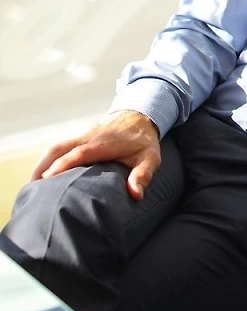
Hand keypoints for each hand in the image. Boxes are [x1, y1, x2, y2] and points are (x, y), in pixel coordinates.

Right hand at [31, 110, 160, 199]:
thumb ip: (143, 174)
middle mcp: (89, 137)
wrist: (140, 115)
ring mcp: (83, 135)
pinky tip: (46, 174)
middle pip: (59, 147)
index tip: (47, 179)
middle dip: (43, 165)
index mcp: (103, 143)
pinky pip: (61, 146)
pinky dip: (50, 158)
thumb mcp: (150, 157)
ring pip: (57, 146)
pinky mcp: (81, 136)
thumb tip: (135, 194)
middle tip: (32, 187)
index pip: (78, 153)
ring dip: (43, 163)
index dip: (62, 165)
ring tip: (34, 184)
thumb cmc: (144, 140)